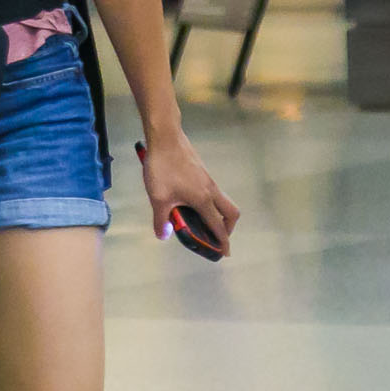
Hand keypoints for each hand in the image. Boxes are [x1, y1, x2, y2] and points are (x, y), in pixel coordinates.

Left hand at [137, 127, 238, 249]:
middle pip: (231, 213)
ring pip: (222, 201)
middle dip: (228, 228)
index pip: (218, 226)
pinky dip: (209, 203)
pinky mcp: (202, 172)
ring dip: (218, 214)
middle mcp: (211, 190)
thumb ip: (161, 219)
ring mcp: (208, 179)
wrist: (166, 137)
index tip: (225, 253)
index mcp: (203, 200)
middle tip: (215, 236)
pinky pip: (213, 193)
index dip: (222, 242)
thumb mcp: (158, 198)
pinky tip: (189, 202)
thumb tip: (163, 236)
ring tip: (199, 222)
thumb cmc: (162, 168)